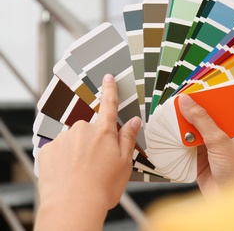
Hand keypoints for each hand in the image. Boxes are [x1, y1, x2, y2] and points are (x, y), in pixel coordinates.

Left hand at [35, 74, 141, 229]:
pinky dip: (63, 160)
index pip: (109, 105)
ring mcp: (64, 139)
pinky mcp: (48, 150)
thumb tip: (134, 121)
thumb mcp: (124, 163)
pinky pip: (59, 150)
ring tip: (82, 173)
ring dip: (78, 152)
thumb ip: (128, 138)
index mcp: (103, 132)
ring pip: (74, 141)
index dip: (110, 90)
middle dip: (94, 142)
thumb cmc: (103, 187)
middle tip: (97, 164)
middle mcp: (82, 130)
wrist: (73, 205)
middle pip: (90, 129)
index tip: (108, 78)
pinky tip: (68, 174)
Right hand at [178, 94, 233, 199]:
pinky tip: (169, 139)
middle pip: (199, 121)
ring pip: (190, 134)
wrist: (233, 201)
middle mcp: (220, 138)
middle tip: (172, 108)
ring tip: (168, 122)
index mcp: (231, 128)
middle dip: (186, 116)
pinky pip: (184, 149)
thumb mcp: (219, 140)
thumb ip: (202, 120)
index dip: (199, 101)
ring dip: (180, 131)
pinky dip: (177, 145)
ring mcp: (209, 150)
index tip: (184, 94)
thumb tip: (187, 102)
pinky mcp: (198, 162)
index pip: (213, 109)